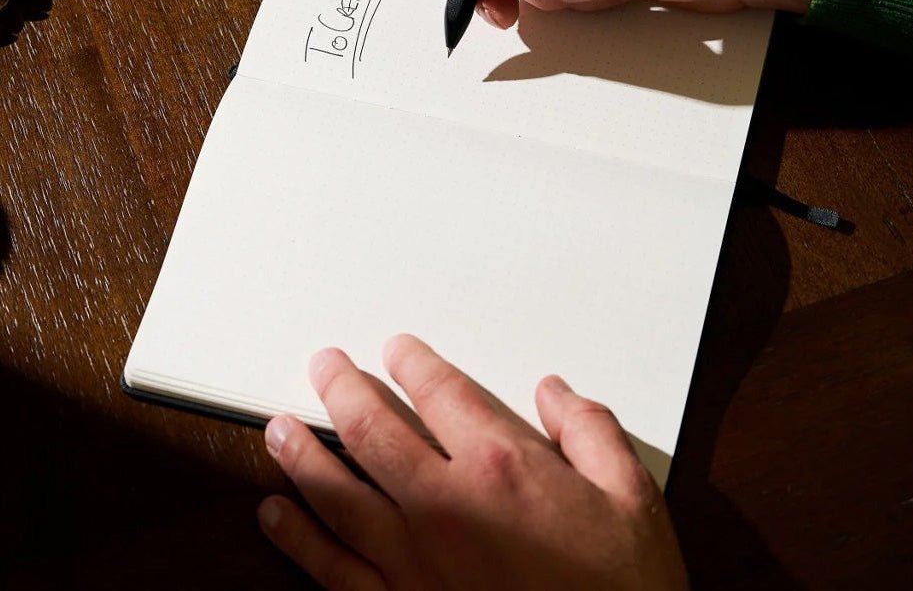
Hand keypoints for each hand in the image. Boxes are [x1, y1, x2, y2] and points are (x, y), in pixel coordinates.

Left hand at [259, 335, 687, 590]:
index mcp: (503, 467)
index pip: (440, 391)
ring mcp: (413, 563)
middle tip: (323, 365)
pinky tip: (275, 515)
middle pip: (372, 429)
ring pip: (336, 493)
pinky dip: (297, 537)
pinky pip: (330, 569)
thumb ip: (592, 431)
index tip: (398, 350)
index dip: (413, 362)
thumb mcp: (631, 498)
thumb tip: (556, 393)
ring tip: (278, 428)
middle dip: (340, 387)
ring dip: (301, 456)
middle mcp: (446, 507)